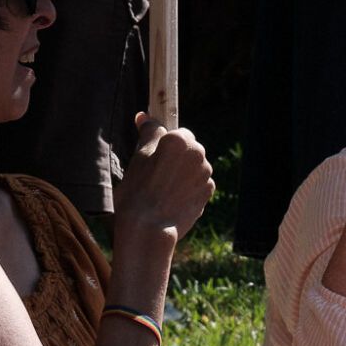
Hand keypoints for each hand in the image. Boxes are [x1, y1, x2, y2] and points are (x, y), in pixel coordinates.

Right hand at [114, 114, 213, 245]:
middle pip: (189, 149)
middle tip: (153, 174)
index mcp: (180, 140)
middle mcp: (199, 153)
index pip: (177, 133)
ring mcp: (206, 173)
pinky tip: (171, 199)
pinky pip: (198, 183)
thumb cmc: (136, 191)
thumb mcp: (137, 158)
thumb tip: (145, 116)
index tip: (155, 155)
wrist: (148, 229)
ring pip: (194, 167)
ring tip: (161, 190)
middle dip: (175, 158)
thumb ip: (147, 133)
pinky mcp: (209, 191)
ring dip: (182, 174)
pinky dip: (187, 188)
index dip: (164, 144)